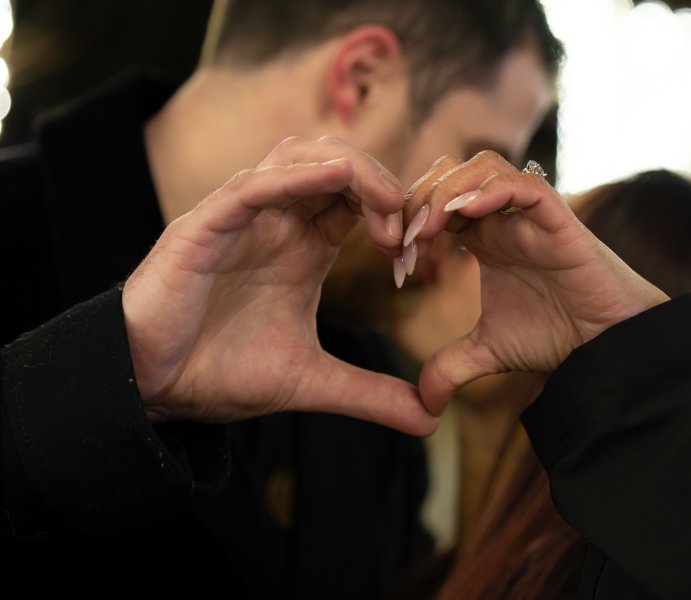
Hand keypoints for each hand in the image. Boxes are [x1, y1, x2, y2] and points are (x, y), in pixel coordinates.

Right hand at [122, 136, 436, 435]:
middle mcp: (275, 224)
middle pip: (335, 164)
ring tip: (385, 203)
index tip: (417, 251)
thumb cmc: (220, 373)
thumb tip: (429, 420)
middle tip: (408, 224)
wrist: (153, 389)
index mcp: (303, 247)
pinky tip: (335, 177)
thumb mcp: (311, 382)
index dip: (394, 211)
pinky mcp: (204, 227)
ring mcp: (240, 220)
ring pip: (296, 157)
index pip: (357, 200)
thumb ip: (370, 395)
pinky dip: (294, 176)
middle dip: (380, 182)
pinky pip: (253, 185)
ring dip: (348, 169)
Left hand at [403, 152, 668, 414]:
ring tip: (430, 230)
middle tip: (403, 245)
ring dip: (447, 191)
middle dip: (418, 202)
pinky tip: (466, 214)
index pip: (433, 205)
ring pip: (483, 167)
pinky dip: (493, 190)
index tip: (396, 266)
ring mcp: (530, 215)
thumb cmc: (556, 336)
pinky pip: (525, 184)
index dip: (407, 225)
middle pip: (449, 175)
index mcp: (482, 238)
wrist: (607, 345)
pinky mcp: (559, 220)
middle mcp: (503, 218)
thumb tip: (424, 404)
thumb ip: (450, 367)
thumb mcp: (487, 352)